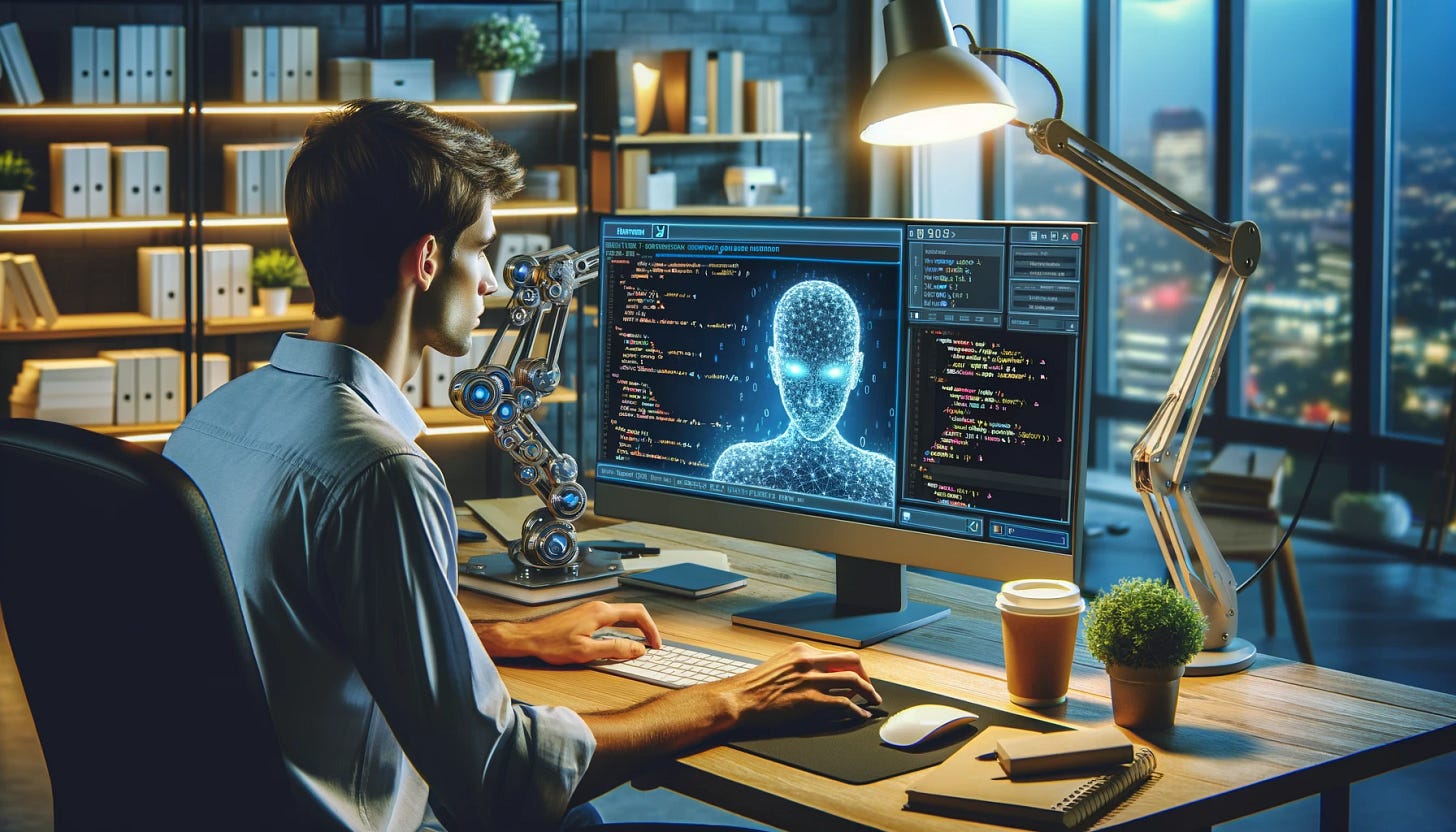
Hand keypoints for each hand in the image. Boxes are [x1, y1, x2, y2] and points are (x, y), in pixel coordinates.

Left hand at [474, 600, 661, 664]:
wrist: (529, 639)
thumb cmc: (552, 644)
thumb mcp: (586, 651)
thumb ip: (614, 649)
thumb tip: (637, 649)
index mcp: (601, 613)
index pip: (637, 614)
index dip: (651, 629)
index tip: (656, 644)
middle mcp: (598, 607)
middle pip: (632, 612)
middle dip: (646, 628)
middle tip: (653, 645)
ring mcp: (591, 610)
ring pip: (622, 616)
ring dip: (634, 628)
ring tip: (640, 644)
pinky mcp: (585, 616)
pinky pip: (611, 619)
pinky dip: (623, 629)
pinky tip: (620, 641)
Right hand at [708, 642, 880, 729]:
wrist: (739, 698)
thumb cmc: (755, 685)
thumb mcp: (780, 664)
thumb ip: (801, 665)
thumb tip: (821, 674)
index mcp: (801, 650)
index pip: (837, 654)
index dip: (852, 667)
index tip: (857, 677)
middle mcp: (808, 660)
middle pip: (851, 661)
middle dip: (866, 676)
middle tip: (869, 689)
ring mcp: (810, 680)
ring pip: (852, 680)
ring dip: (868, 692)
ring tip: (872, 701)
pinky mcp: (809, 700)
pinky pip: (843, 703)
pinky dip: (856, 709)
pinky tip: (859, 715)